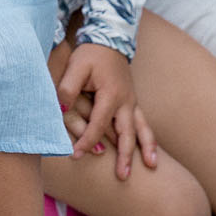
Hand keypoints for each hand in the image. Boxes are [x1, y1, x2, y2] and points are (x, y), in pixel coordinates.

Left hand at [53, 42, 158, 179]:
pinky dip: (149, 138)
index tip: (75, 154)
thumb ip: (68, 87)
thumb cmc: (91, 54)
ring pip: (142, 128)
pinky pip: (143, 122)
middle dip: (126, 155)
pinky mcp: (132, 102)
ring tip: (152, 166)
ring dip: (147, 148)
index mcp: (111, 93)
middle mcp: (125, 100)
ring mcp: (132, 102)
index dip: (87, 140)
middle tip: (123, 177)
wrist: (109, 39)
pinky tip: (153, 152)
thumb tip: (62, 107)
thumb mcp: (76, 66)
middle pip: (127, 132)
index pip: (99, 124)